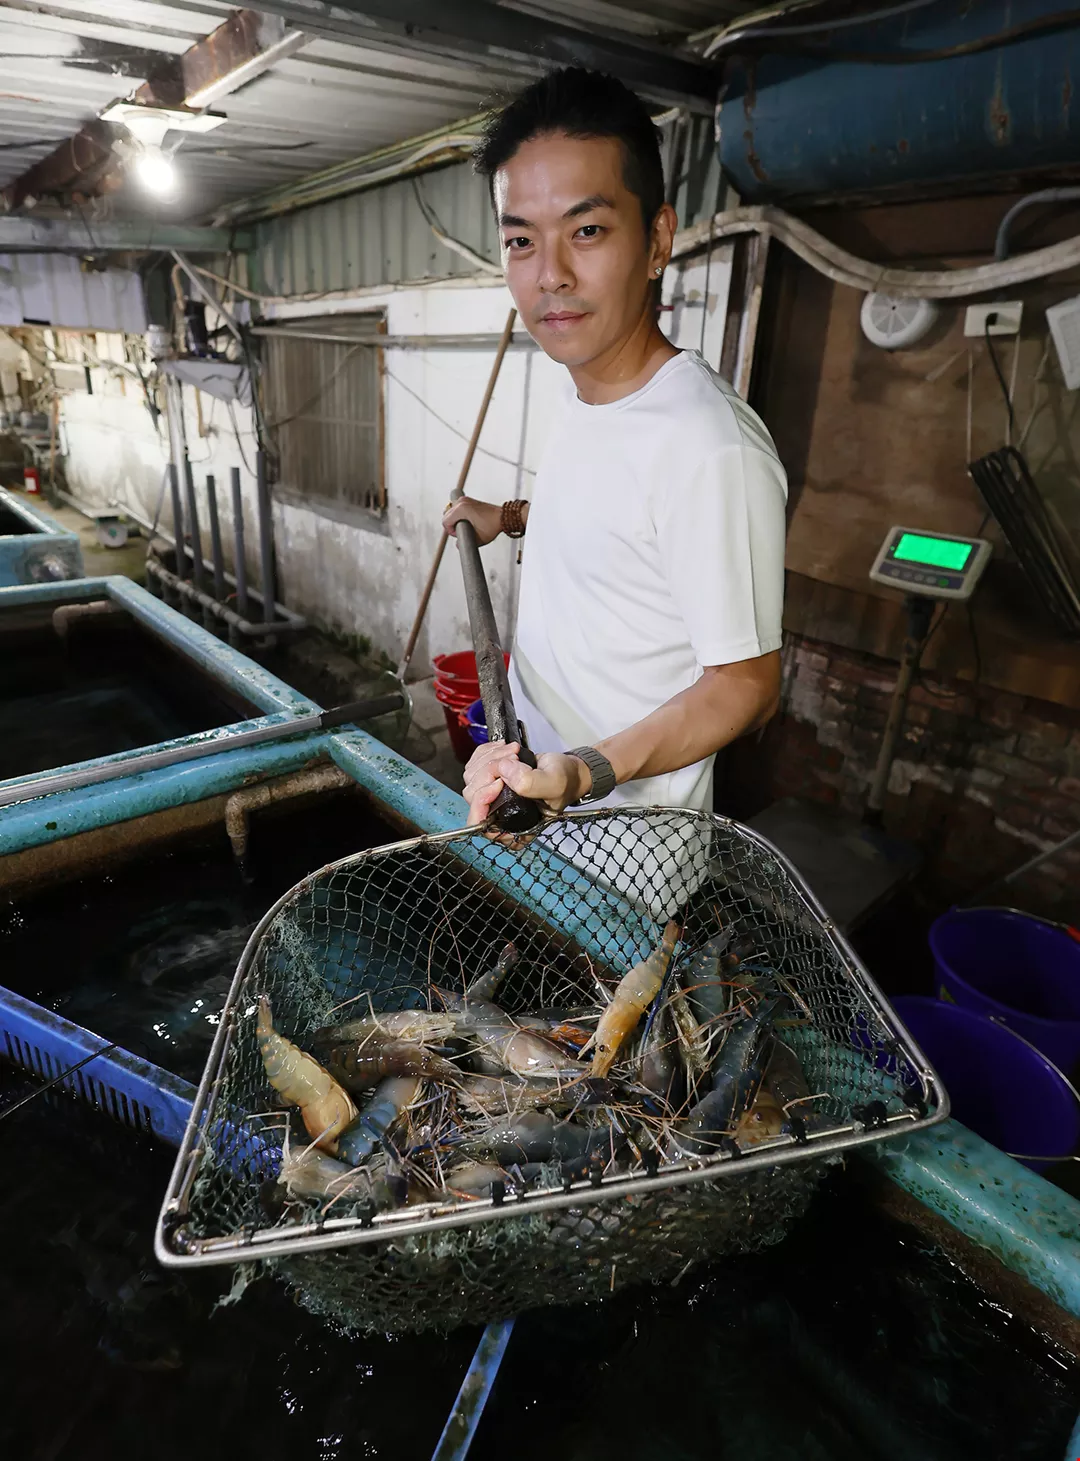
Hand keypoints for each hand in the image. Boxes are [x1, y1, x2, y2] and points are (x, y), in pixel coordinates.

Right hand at [442, 496, 502, 545]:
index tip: (458, 534)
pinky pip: (457, 508)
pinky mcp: (468, 500)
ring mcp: (465, 500)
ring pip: (451, 511)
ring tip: (465, 525)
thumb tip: (457, 544)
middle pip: (446, 515)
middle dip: (452, 525)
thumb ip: (465, 544)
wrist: (503, 517)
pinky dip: (459, 514)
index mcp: (461, 509)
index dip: (450, 531)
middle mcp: (462, 502)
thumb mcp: (478, 539)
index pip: (446, 521)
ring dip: (454, 519)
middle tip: (462, 531)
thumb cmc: (493, 525)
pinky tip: (466, 520)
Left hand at [462, 741, 591, 826]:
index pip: (478, 822)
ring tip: (513, 753)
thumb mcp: (553, 784)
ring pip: (472, 777)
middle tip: (513, 760)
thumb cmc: (565, 782)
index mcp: (512, 829)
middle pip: (472, 794)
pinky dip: (487, 752)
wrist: (568, 770)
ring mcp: (492, 798)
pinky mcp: (489, 780)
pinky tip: (505, 750)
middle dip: (490, 769)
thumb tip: (503, 771)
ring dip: (491, 757)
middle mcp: (498, 816)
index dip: (483, 799)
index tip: (500, 782)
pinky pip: (474, 764)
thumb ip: (530, 783)